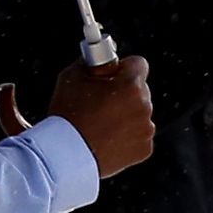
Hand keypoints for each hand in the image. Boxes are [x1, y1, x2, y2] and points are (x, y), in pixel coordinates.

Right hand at [48, 52, 156, 178]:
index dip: (123, 68)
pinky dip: (127, 136)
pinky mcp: (144, 148)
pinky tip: (107, 138)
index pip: (138, 64)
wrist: (66, 155)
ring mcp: (146, 129)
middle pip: (139, 89)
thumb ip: (92, 62)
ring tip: (101, 123)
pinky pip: (138, 135)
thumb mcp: (73, 76)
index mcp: (131, 84)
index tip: (112, 75)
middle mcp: (144, 105)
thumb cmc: (68, 115)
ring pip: (139, 113)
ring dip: (126, 114)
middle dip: (124, 92)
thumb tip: (101, 57)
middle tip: (101, 101)